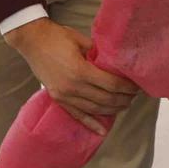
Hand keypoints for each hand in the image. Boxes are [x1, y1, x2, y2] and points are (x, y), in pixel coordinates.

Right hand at [6, 18, 136, 135]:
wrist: (31, 40)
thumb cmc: (56, 36)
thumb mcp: (82, 40)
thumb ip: (98, 54)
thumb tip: (114, 63)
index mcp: (81, 71)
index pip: (111, 84)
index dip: (127, 87)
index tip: (137, 86)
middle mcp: (73, 87)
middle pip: (106, 99)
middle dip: (123, 99)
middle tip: (134, 95)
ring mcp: (64, 95)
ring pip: (94, 109)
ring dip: (112, 109)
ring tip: (125, 105)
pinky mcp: (57, 99)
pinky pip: (77, 115)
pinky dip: (90, 123)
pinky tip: (102, 131)